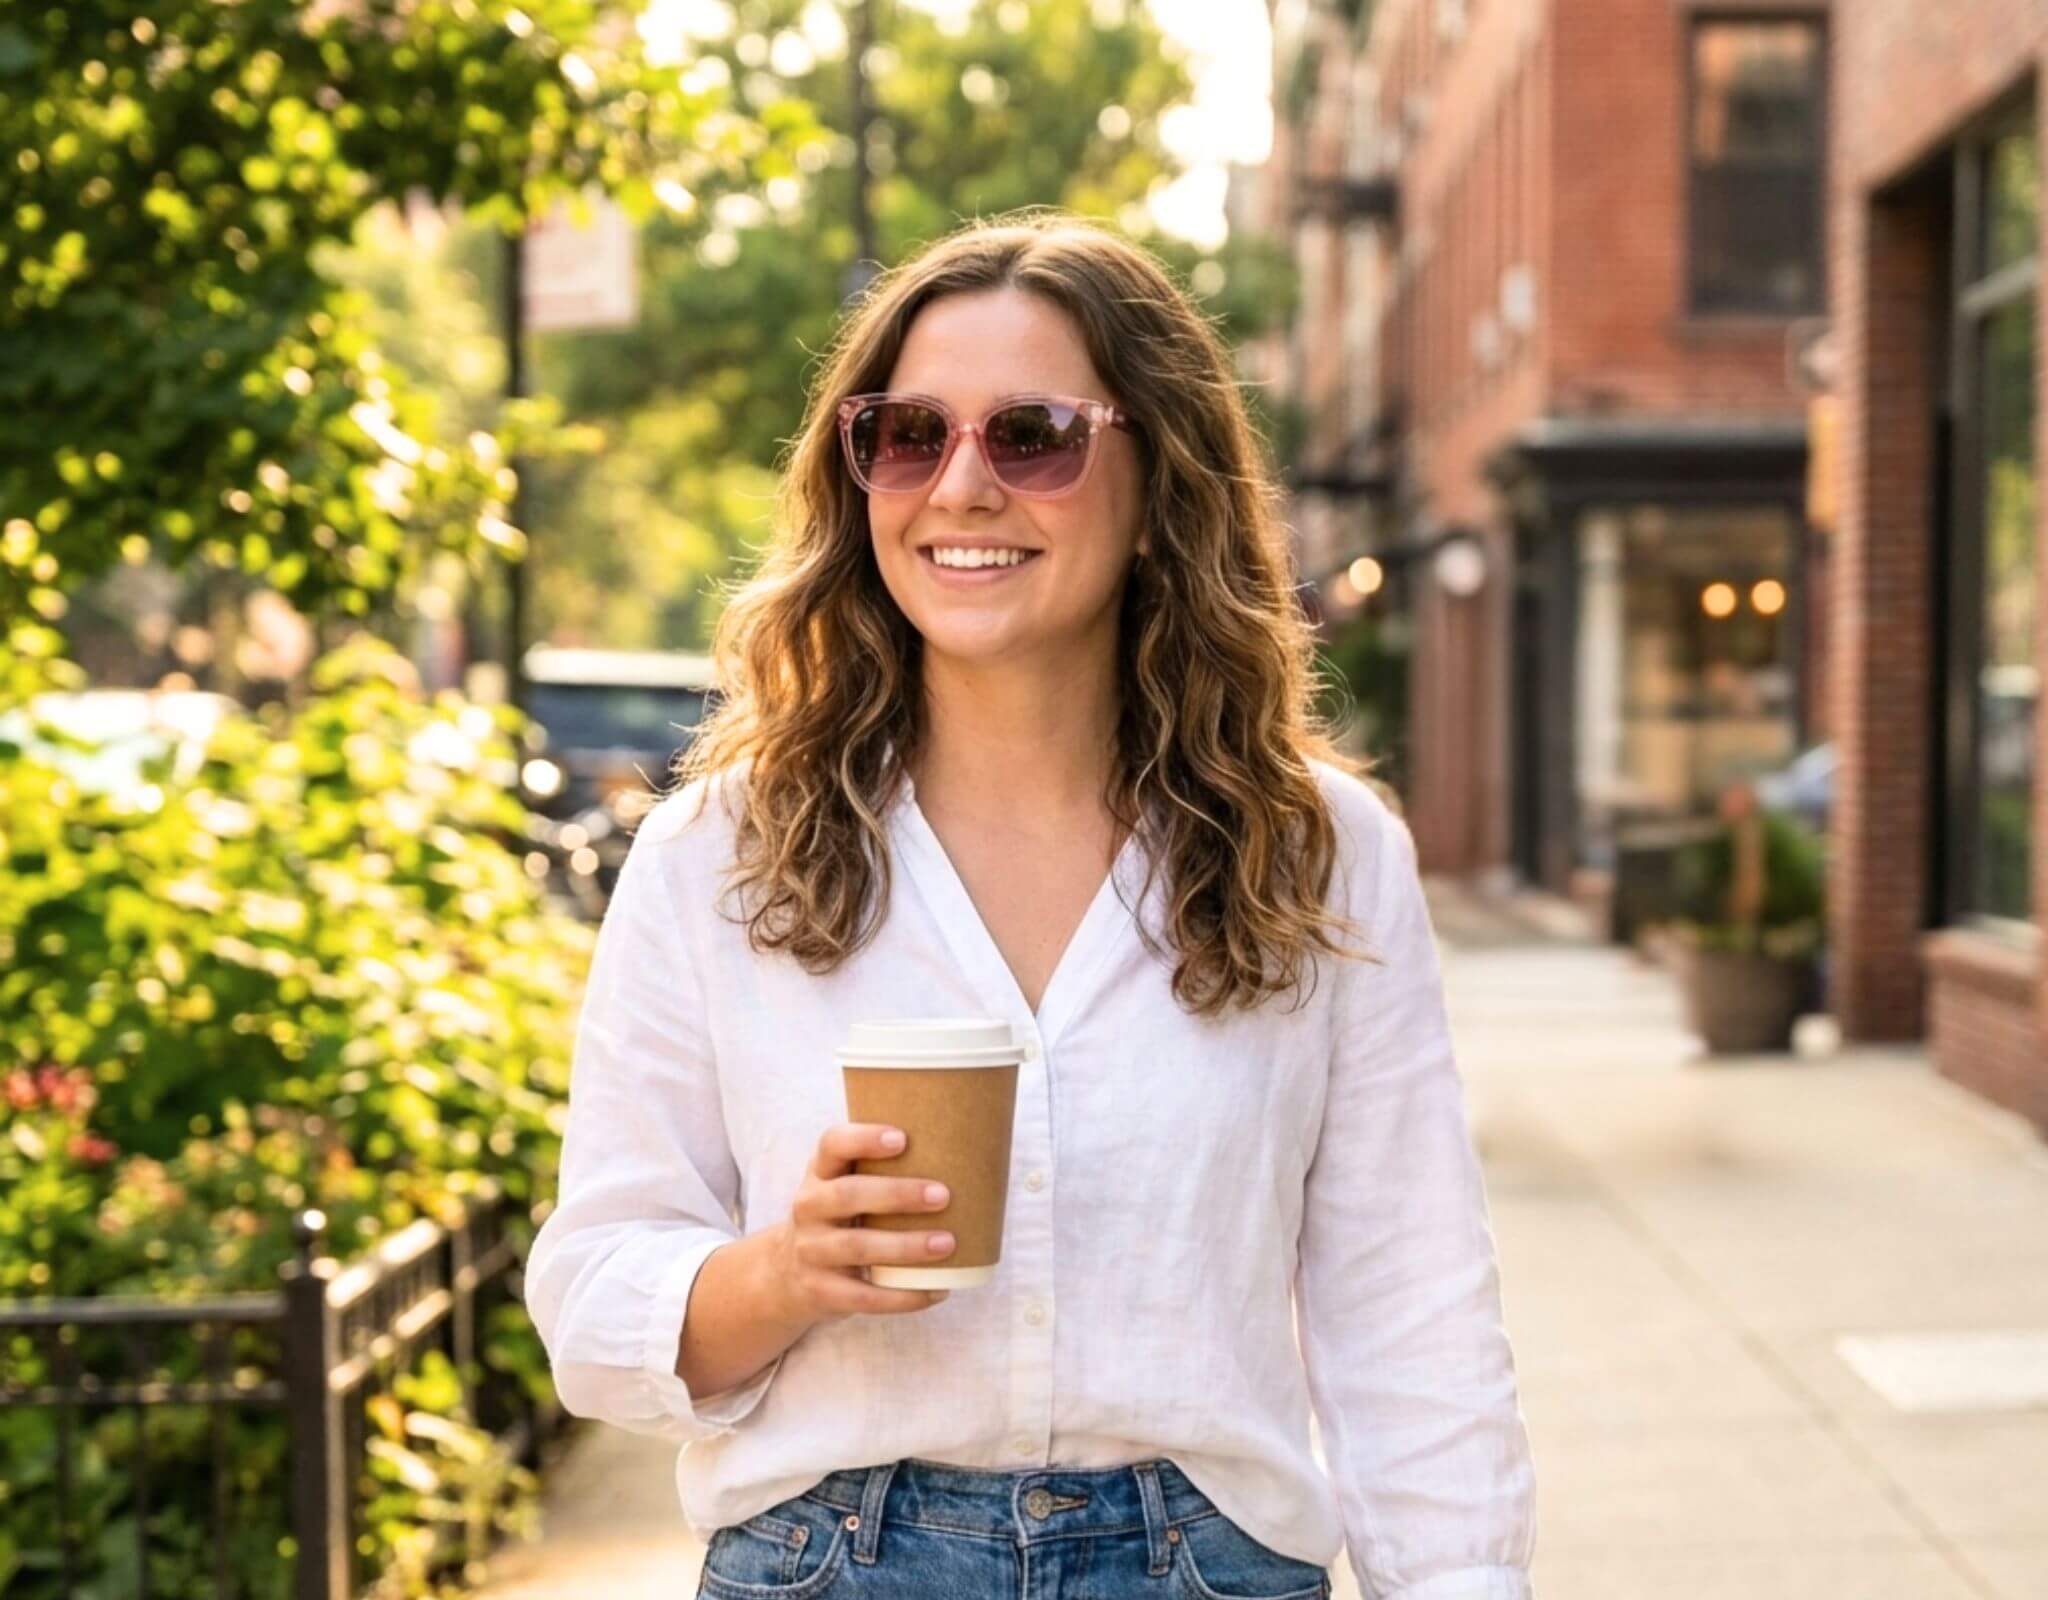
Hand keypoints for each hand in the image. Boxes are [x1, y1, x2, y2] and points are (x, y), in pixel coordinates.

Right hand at [765, 1122, 956, 1325]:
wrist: (786, 1275)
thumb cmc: (838, 1218)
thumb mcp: (842, 1186)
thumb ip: (880, 1169)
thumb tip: (963, 1150)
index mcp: (820, 1173)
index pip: (832, 1144)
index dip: (864, 1138)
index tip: (902, 1139)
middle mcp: (809, 1207)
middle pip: (847, 1195)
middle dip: (897, 1195)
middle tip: (943, 1196)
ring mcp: (811, 1251)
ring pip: (857, 1247)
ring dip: (905, 1246)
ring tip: (947, 1244)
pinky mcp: (821, 1291)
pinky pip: (863, 1296)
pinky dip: (902, 1297)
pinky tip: (937, 1290)